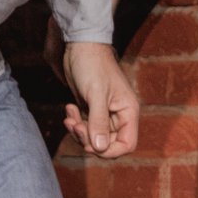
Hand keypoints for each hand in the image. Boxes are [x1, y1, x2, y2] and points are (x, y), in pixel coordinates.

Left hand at [61, 41, 139, 157]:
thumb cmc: (92, 65)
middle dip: (89, 139)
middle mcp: (119, 114)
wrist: (80, 46)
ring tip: (70, 116)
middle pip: (108, 143)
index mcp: (128, 111)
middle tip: (75, 126)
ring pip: (94, 137)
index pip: (127, 144)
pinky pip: (85, 126)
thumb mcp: (96, 94)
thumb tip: (100, 148)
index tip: (91, 144)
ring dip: (79, 131)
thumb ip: (98, 122)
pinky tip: (69, 109)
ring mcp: (105, 113)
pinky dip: (75, 123)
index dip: (110, 150)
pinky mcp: (92, 109)